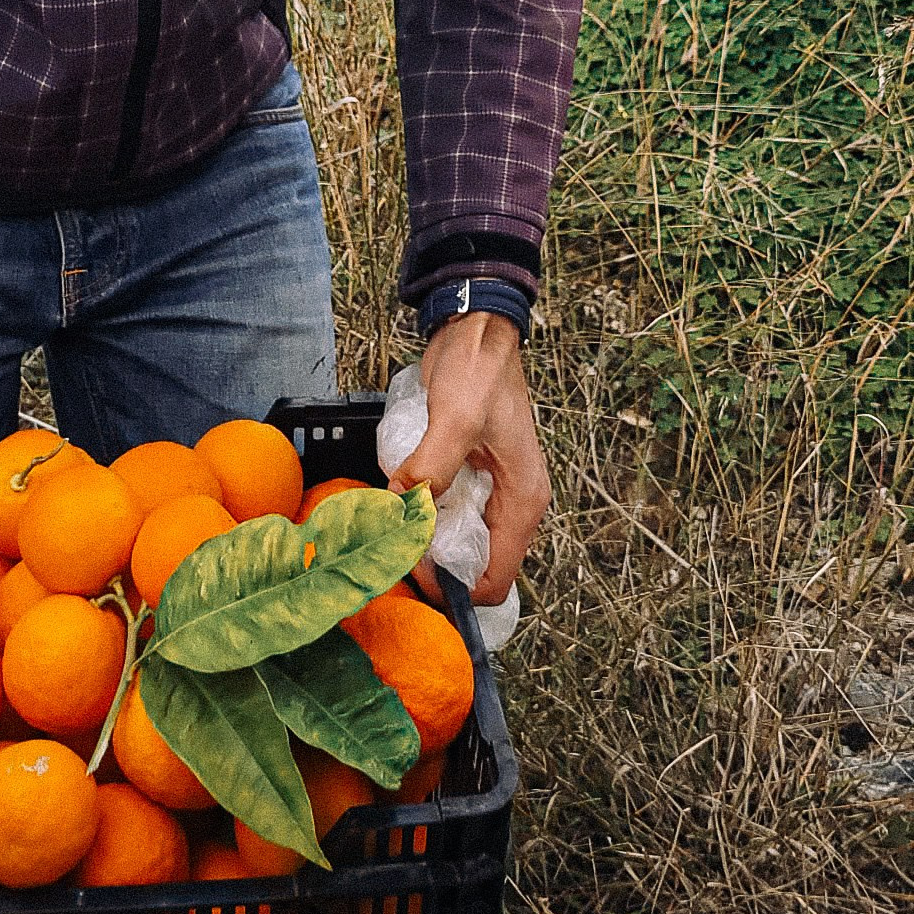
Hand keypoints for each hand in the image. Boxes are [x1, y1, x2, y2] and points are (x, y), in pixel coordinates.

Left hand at [387, 311, 548, 605]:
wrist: (474, 329)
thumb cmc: (479, 369)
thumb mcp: (457, 417)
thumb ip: (432, 465)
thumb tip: (406, 507)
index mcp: (522, 500)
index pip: (493, 578)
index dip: (452, 585)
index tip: (413, 568)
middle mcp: (511, 502)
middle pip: (472, 564)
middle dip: (433, 565)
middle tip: (393, 547)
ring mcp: (490, 489)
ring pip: (455, 539)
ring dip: (423, 537)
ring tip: (391, 521)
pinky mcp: (468, 473)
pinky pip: (443, 510)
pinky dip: (420, 510)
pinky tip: (398, 494)